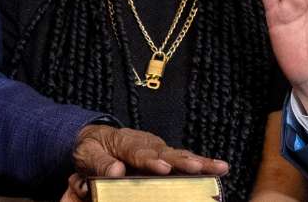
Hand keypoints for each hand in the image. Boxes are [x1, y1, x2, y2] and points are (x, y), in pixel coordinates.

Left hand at [62, 124, 228, 199]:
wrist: (95, 138)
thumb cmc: (91, 148)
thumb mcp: (87, 154)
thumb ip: (100, 163)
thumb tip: (116, 170)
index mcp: (125, 143)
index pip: (139, 153)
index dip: (151, 160)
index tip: (163, 167)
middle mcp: (147, 143)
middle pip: (167, 153)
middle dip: (183, 161)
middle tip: (198, 167)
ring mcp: (158, 148)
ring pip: (181, 155)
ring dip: (200, 162)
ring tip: (220, 167)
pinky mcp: (165, 155)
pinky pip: (184, 159)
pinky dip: (202, 163)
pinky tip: (220, 169)